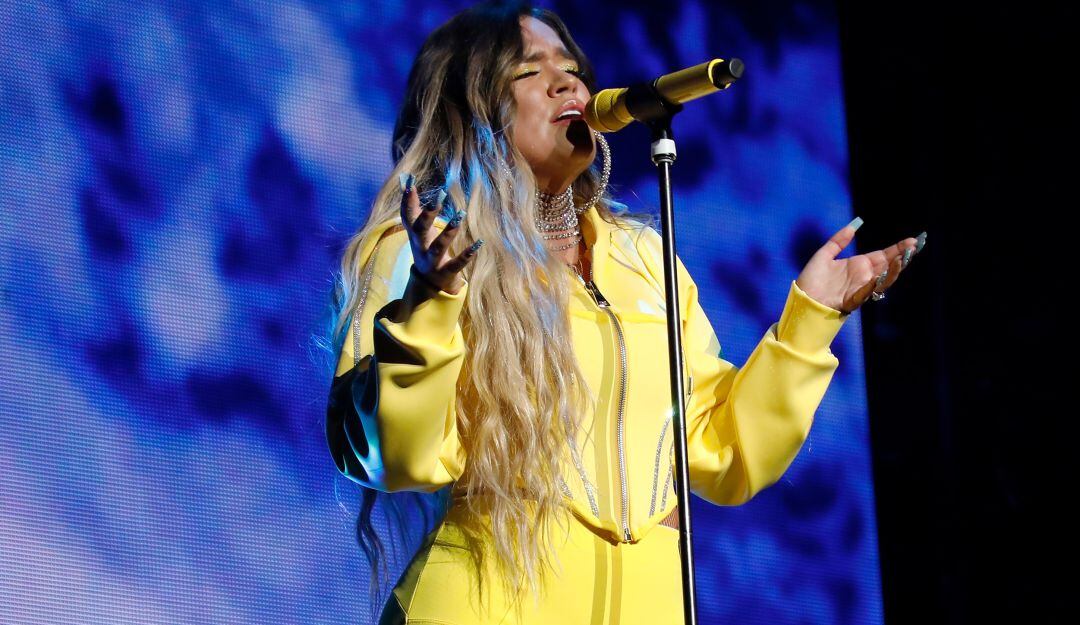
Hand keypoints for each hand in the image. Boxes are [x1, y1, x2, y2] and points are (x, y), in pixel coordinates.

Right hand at [399, 173, 482, 294]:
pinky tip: (479, 243)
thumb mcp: (416, 229)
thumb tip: (405, 180)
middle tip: (440, 195)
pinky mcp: (446, 273)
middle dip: (428, 213)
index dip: (407, 199)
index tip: (411, 181)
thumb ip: (412, 206)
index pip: (407, 215)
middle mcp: (420, 247)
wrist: (428, 285)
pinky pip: (457, 264)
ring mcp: (432, 261)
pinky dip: (467, 254)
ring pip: (439, 247)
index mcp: (414, 234)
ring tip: (461, 214)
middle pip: (420, 229)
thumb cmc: (425, 248)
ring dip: (449, 231)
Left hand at [795, 217, 925, 313]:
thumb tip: (854, 225)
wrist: (802, 299)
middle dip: (903, 256)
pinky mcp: (853, 299)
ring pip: (884, 279)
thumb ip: (838, 240)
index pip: (884, 254)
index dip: (899, 248)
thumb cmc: (812, 279)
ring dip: (895, 269)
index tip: (914, 240)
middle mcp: (864, 276)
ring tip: (903, 258)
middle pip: (889, 265)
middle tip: (917, 245)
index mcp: (859, 265)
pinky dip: (875, 283)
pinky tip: (883, 273)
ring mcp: (860, 288)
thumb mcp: (824, 254)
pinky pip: (868, 291)